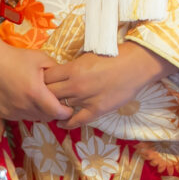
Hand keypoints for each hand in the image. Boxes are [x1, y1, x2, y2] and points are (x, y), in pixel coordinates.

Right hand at [0, 16, 71, 122]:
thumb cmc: (16, 58)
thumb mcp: (41, 59)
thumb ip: (57, 71)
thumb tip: (68, 79)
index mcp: (35, 93)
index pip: (56, 112)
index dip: (66, 112)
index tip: (69, 108)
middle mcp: (24, 106)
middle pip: (46, 117)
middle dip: (54, 112)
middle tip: (56, 103)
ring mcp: (12, 111)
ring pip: (33, 118)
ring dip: (40, 112)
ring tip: (41, 100)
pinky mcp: (3, 113)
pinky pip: (21, 117)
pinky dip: (27, 112)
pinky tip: (25, 100)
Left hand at [43, 41, 171, 127]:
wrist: (136, 65)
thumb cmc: (114, 56)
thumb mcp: (88, 56)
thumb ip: (73, 67)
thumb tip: (61, 74)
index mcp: (73, 68)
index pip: (47, 77)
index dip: (42, 80)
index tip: (41, 82)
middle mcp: (76, 85)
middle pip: (50, 93)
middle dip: (45, 95)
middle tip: (43, 97)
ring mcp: (86, 99)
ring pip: (61, 107)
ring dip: (55, 108)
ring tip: (51, 110)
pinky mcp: (97, 110)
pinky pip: (77, 121)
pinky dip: (67, 123)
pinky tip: (61, 123)